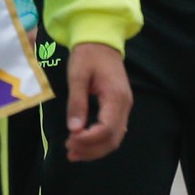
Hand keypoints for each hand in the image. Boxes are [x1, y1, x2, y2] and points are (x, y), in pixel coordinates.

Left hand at [63, 43, 131, 162]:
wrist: (101, 41)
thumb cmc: (88, 55)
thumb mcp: (78, 76)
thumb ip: (77, 103)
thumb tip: (74, 129)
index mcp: (116, 97)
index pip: (107, 128)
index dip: (89, 139)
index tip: (70, 140)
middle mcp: (124, 106)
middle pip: (113, 138)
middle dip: (91, 149)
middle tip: (69, 152)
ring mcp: (124, 107)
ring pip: (114, 138)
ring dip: (95, 149)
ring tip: (74, 153)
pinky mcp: (118, 108)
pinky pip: (112, 131)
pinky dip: (99, 141)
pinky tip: (83, 144)